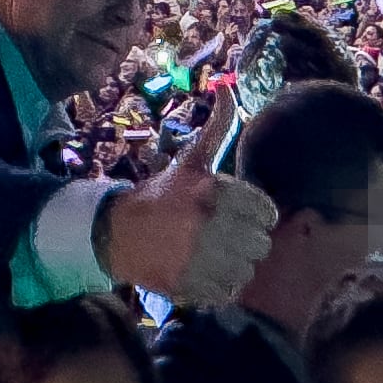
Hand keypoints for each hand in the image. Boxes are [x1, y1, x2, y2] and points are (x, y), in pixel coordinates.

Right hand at [97, 113, 277, 306]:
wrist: (115, 230)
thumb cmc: (161, 194)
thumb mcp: (190, 160)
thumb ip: (218, 128)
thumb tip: (229, 90)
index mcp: (213, 191)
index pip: (267, 213)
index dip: (255, 215)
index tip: (237, 215)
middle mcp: (207, 224)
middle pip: (261, 244)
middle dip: (246, 242)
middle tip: (225, 237)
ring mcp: (197, 257)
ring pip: (247, 271)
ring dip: (235, 266)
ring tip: (215, 256)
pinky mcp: (187, 285)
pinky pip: (227, 292)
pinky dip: (220, 287)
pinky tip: (204, 272)